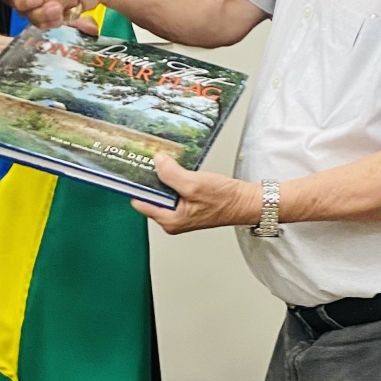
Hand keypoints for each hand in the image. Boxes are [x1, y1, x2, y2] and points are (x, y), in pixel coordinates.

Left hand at [132, 155, 262, 233]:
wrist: (246, 202)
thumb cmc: (225, 200)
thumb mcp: (194, 184)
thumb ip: (171, 174)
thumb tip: (157, 162)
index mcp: (170, 220)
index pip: (141, 202)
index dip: (137, 184)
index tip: (135, 168)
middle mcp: (172, 219)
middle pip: (150, 196)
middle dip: (151, 178)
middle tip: (151, 161)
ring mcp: (180, 212)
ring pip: (162, 191)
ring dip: (163, 177)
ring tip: (165, 162)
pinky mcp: (187, 205)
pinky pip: (173, 190)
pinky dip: (173, 178)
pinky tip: (177, 169)